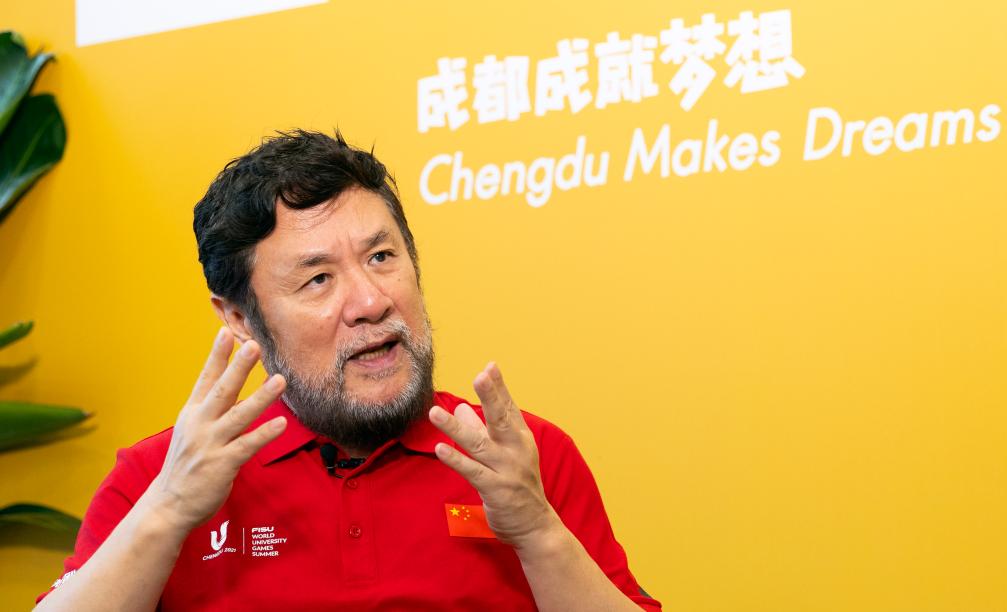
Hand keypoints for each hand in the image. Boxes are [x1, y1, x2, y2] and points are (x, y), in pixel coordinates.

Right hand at [144, 328, 286, 532]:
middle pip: (222, 390)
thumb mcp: (193, 431)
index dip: (217, 356)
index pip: (205, 379)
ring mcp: (210, 444)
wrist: (168, 505)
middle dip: (238, 367)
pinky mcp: (222, 464)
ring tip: (279, 379)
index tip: (226, 332)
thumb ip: (214, 410)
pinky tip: (281, 423)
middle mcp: (200, 424)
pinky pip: (247, 445)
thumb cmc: (186, 465)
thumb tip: (236, 388)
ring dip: (261, 397)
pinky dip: (265, 433)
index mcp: (192, 413)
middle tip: (253, 345)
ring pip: (239, 415)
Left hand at [428, 363, 560, 549]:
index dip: (499, 387)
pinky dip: (457, 460)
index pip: (509, 408)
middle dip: (491, 396)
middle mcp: (516, 450)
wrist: (535, 525)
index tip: (490, 366)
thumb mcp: (505, 453)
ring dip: (456, 428)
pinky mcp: (496, 489)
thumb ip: (483, 429)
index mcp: (520, 438)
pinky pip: (473, 472)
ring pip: (479, 444)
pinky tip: (441, 448)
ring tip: (435, 413)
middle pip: (501, 419)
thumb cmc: (518, 484)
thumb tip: (462, 407)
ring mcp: (506, 470)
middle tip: (481, 376)